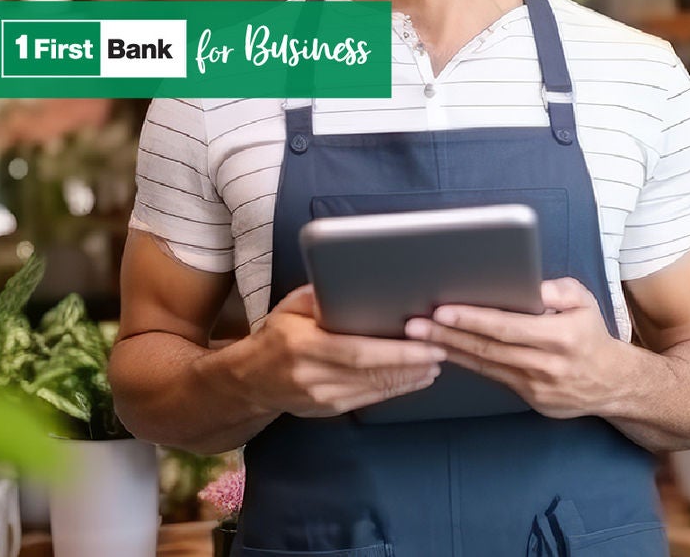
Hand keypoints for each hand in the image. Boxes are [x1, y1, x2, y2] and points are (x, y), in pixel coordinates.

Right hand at [229, 285, 447, 417]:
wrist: (247, 380)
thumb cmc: (276, 335)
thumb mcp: (291, 307)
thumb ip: (321, 294)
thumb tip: (353, 279)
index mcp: (303, 346)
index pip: (358, 352)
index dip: (396, 352)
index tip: (426, 344)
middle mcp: (311, 376)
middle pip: (372, 373)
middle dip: (411, 364)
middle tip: (442, 351)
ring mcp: (319, 398)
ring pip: (374, 389)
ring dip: (409, 378)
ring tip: (436, 363)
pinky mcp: (327, 410)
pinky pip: (368, 399)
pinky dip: (394, 389)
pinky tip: (414, 379)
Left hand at [405, 278, 626, 418]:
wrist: (611, 383)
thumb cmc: (591, 334)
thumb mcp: (584, 301)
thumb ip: (558, 290)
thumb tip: (528, 285)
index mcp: (561, 335)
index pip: (508, 326)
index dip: (473, 319)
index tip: (443, 310)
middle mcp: (547, 363)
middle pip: (489, 348)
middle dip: (447, 335)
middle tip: (414, 325)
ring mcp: (537, 385)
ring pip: (485, 365)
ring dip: (449, 350)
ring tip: (419, 337)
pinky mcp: (529, 399)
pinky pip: (492, 377)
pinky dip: (467, 363)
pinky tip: (445, 352)